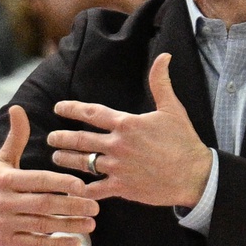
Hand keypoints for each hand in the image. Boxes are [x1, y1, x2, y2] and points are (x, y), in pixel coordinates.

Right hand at [0, 105, 98, 245]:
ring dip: (69, 225)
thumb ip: (15, 138)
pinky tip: (76, 243)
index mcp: (6, 180)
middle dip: (72, 206)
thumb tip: (18, 108)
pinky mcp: (6, 243)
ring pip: (42, 225)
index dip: (60, 183)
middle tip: (95, 206)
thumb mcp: (0, 161)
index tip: (82, 185)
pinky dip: (56, 244)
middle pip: (44, 204)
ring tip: (91, 223)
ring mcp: (5, 223)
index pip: (38, 180)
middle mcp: (5, 202)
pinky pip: (35, 244)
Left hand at [48, 53, 212, 207]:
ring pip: (82, 163)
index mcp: (126, 124)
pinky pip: (94, 189)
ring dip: (66, 160)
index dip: (71, 109)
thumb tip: (164, 56)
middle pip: (80, 139)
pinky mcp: (121, 188)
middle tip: (51, 138)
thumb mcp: (173, 108)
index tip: (58, 108)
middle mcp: (118, 145)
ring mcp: (118, 167)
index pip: (91, 113)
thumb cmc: (184, 141)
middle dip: (61, 138)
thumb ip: (161, 82)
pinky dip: (80, 189)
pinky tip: (71, 187)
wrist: (195, 175)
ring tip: (56, 158)